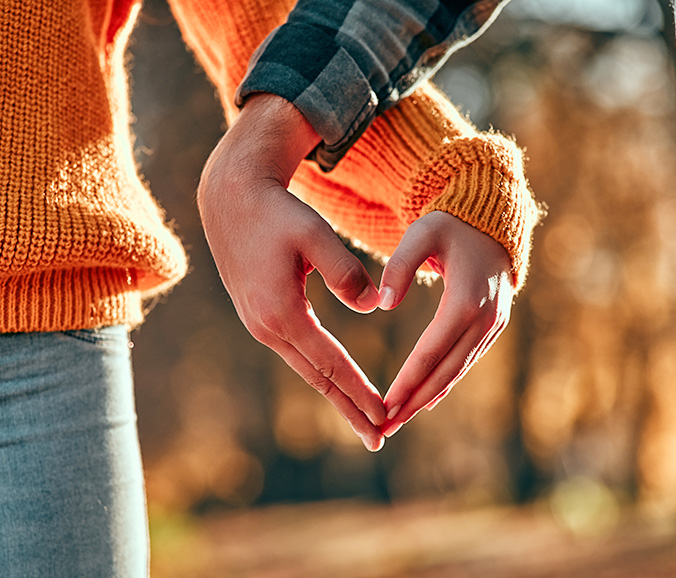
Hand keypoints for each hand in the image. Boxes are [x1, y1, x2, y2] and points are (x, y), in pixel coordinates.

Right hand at [198, 93, 385, 450]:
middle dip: (349, 410)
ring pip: (307, 370)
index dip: (359, 391)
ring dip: (336, 396)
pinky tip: (336, 383)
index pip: (330, 363)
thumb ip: (345, 271)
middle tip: (378, 440)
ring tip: (364, 420)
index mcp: (282, 312)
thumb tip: (372, 306)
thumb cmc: (277, 213)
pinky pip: (298, 354)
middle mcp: (266, 327)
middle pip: (317, 379)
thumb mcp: (315, 235)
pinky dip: (322, 373)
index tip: (385, 415)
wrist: (231, 199)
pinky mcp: (261, 317)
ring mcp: (260, 325)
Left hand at [379, 211, 514, 436]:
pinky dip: (446, 382)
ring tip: (398, 420)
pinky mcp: (494, 326)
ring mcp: (493, 325)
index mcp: (466, 300)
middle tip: (385, 427)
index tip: (385, 405)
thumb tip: (382, 304)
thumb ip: (398, 266)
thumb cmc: (450, 224)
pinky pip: (466, 361)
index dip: (408, 381)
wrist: (491, 221)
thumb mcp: (421, 233)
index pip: (431, 351)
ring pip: (458, 370)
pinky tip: (426, 400)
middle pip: (446, 371)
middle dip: (414, 402)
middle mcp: (485, 318)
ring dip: (428, 398)